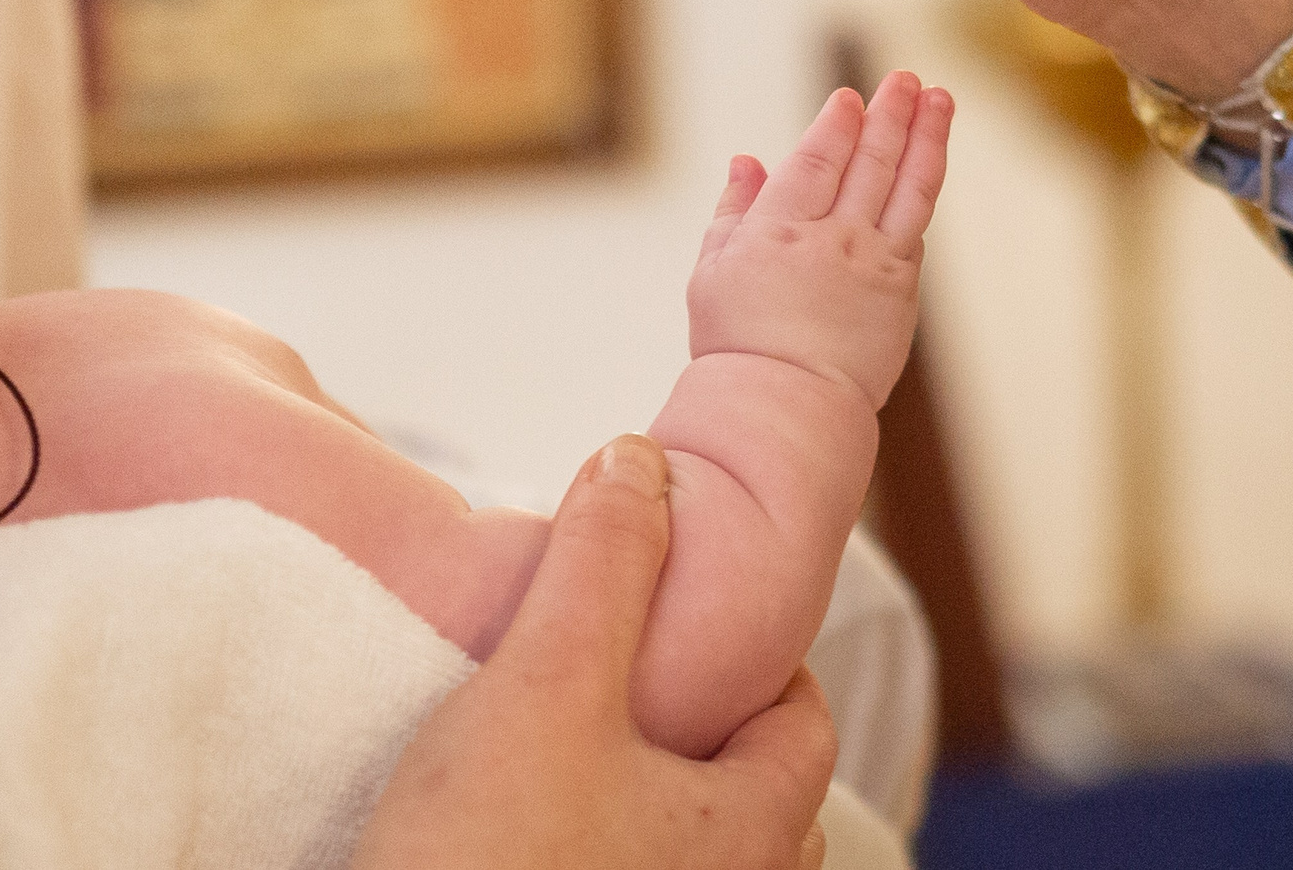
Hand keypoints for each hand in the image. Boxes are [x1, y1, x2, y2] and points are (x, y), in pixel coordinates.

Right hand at [353, 435, 835, 869]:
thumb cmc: (492, 860)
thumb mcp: (546, 679)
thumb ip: (600, 563)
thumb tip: (638, 462)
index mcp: (748, 831)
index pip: (800, 723)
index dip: (762, 656)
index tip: (697, 616)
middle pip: (761, 804)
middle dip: (713, 739)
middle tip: (644, 681)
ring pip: (693, 862)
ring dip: (660, 806)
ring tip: (589, 758)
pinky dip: (609, 852)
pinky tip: (537, 832)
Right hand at [689, 74, 951, 409]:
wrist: (782, 406)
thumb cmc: (737, 342)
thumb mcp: (712, 270)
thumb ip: (734, 210)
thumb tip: (748, 161)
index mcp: (780, 231)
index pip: (818, 160)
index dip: (838, 125)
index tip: (850, 98)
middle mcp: (833, 240)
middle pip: (871, 161)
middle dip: (891, 113)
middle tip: (906, 80)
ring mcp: (874, 265)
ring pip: (909, 187)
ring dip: (927, 137)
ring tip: (940, 99)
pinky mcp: (901, 292)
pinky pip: (916, 229)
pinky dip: (923, 190)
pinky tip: (928, 165)